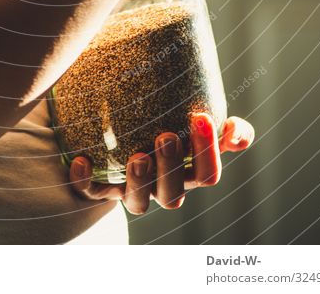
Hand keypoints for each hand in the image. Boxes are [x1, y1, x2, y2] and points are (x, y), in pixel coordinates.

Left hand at [68, 112, 253, 214]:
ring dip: (139, 181)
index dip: (208, 152)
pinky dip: (85, 180)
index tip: (201, 117)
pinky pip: (89, 192)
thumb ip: (222, 127)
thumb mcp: (194, 125)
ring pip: (138, 202)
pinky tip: (80, 160)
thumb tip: (238, 130)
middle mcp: (160, 187)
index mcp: (186, 173)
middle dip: (171, 167)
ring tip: (137, 157)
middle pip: (174, 195)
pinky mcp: (97, 187)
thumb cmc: (165, 125)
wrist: (119, 136)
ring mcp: (128, 190)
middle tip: (167, 136)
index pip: (207, 174)